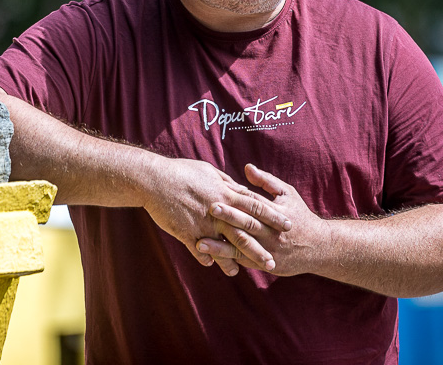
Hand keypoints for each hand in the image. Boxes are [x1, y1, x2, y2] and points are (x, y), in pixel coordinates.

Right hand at [141, 157, 292, 274]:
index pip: (255, 206)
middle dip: (260, 246)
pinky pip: (199, 249)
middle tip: (274, 260)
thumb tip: (240, 188)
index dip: (272, 216)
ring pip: (224, 245)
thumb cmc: (181, 171)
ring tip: (244, 272)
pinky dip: (206, 257)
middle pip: (245, 230)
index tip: (288, 224)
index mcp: (226, 193)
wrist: (154, 179)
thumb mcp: (208, 172)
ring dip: (235, 259)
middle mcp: (218, 210)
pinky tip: (212, 266)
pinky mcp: (186, 232)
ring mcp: (203, 223)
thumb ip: (226, 183)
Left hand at [197, 163, 326, 276]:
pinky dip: (227, 260)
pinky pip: (244, 262)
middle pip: (248, 224)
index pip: (254, 203)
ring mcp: (268, 250)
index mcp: (276, 212)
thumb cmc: (300, 216)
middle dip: (228, 218)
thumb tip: (247, 167)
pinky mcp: (265, 264)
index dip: (236, 198)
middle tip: (208, 210)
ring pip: (242, 247)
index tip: (217, 192)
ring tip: (199, 243)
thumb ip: (267, 181)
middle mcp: (272, 232)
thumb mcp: (288, 194)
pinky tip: (210, 258)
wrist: (319, 247)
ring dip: (220, 246)